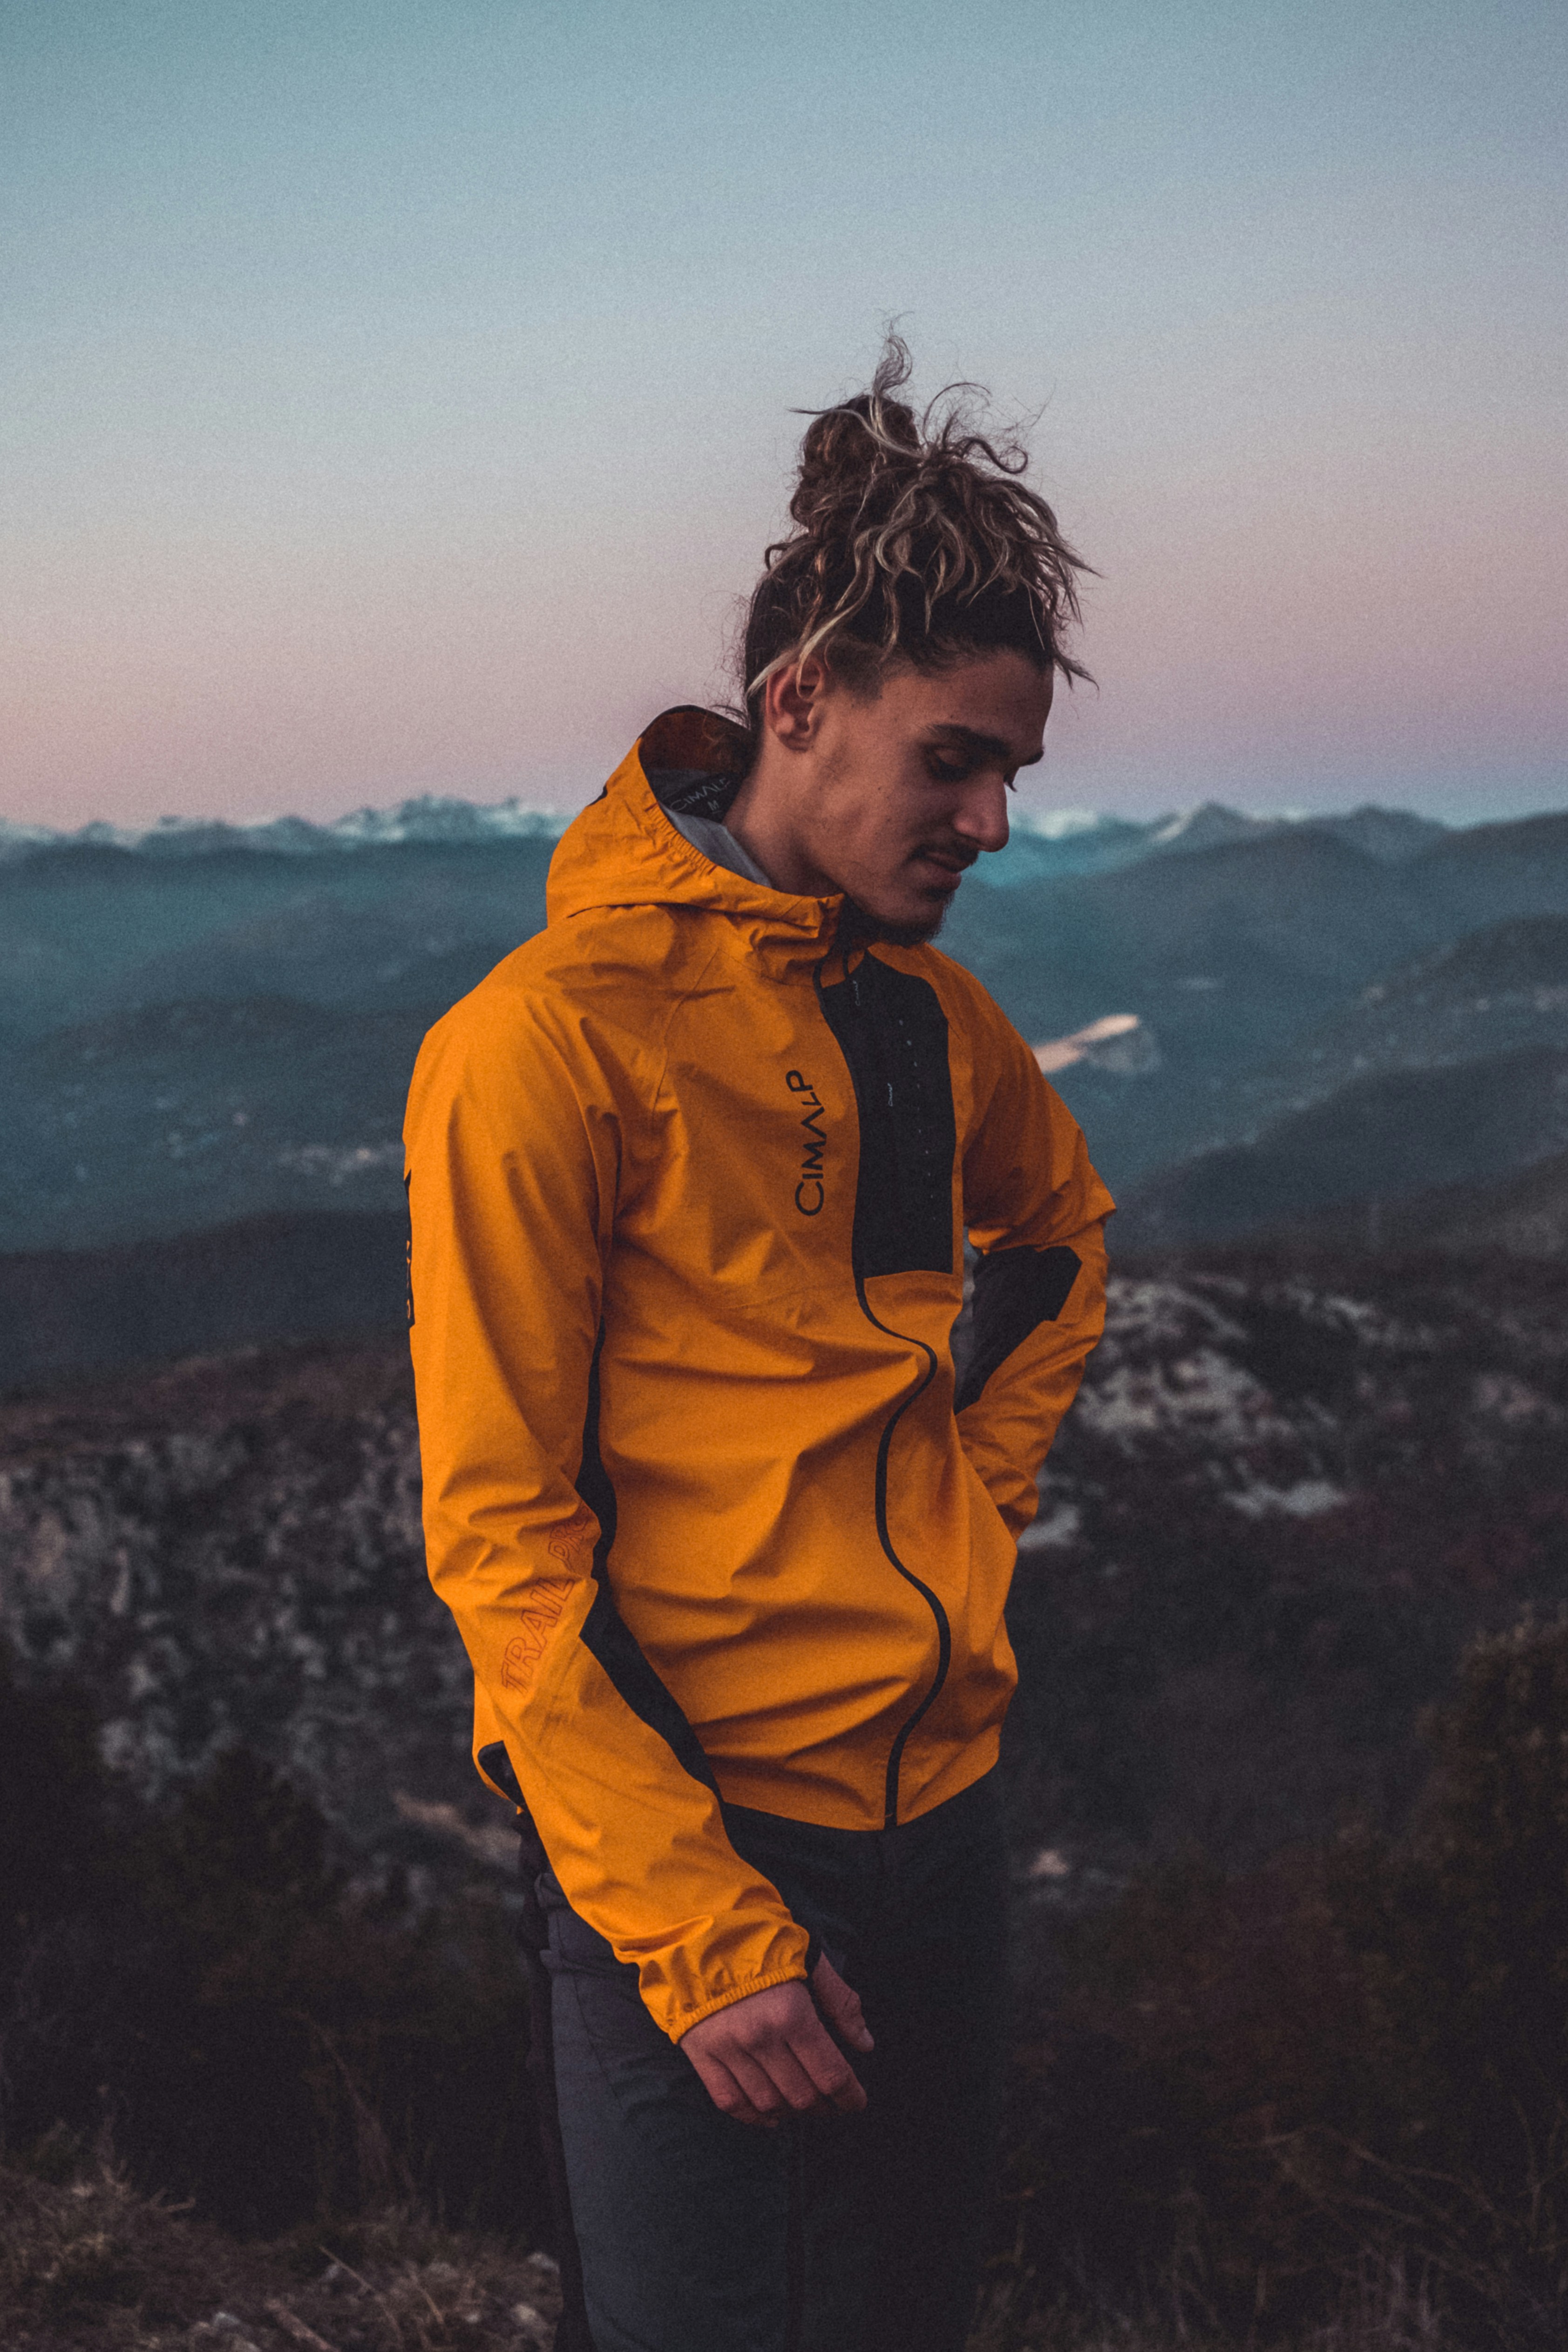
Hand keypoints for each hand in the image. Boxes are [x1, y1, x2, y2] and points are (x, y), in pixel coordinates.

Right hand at [680, 1954, 873, 2127]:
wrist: (698, 1928)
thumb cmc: (761, 1939)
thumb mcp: (810, 1959)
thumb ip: (841, 2001)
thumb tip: (865, 2043)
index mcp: (791, 2013)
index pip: (830, 2074)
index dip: (849, 2095)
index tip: (856, 2102)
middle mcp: (760, 2037)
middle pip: (802, 2095)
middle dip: (824, 2105)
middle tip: (831, 2102)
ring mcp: (728, 2049)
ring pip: (769, 2102)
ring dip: (791, 2111)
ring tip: (802, 2105)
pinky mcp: (701, 2053)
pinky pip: (730, 2101)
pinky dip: (752, 2116)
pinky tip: (769, 2114)